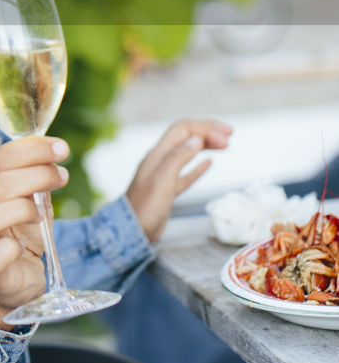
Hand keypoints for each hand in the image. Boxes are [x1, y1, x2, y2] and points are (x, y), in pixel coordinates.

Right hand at [0, 136, 69, 330]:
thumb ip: (34, 179)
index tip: (61, 148)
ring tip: (41, 214)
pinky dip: (14, 248)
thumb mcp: (28, 203)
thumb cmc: (18, 238)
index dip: (31, 150)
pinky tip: (24, 247)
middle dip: (36, 174)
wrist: (10, 284)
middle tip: (61, 176)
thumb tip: (54, 152)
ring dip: (24, 209)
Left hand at [126, 118, 231, 243]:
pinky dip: (199, 166)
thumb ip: (177, 158)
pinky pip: (185, 173)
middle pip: (185, 137)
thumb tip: (196, 138)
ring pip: (188, 153)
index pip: (183, 130)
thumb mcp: (162, 181)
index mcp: (158, 155)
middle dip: (207, 132)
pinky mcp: (168, 191)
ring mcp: (163, 176)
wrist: (132, 233)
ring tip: (225, 144)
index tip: (227, 138)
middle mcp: (160, 161)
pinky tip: (209, 163)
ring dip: (205, 145)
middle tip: (230, 133)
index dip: (206, 129)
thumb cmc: (145, 208)